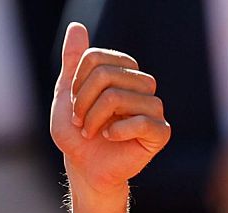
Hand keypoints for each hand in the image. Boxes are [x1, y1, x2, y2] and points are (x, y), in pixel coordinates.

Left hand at [51, 21, 170, 197]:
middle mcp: (142, 85)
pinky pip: (140, 121)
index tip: (74, 105)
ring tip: (92, 132)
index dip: (76, 84)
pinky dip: (116, 131)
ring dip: (95, 119)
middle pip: (106, 75)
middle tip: (81, 123)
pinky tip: (110, 137)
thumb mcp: (67, 95)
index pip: (95, 59)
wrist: (85, 169)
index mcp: (124, 72)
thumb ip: (73, 61)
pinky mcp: (160, 132)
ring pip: (118, 97)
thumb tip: (76, 27)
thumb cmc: (78, 135)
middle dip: (83, 102)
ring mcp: (154, 107)